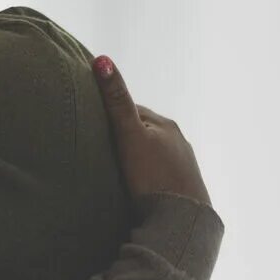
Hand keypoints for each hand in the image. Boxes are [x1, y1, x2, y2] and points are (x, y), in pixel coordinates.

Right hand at [92, 55, 209, 205]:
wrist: (181, 220)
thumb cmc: (152, 176)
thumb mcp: (129, 136)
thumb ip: (116, 102)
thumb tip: (102, 59)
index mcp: (166, 124)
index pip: (133, 111)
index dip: (112, 116)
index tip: (93, 123)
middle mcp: (179, 141)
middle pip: (145, 133)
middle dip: (126, 138)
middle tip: (102, 149)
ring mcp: (184, 165)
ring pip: (154, 154)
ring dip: (138, 159)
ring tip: (119, 171)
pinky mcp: (186, 188)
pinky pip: (161, 175)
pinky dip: (149, 176)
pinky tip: (139, 188)